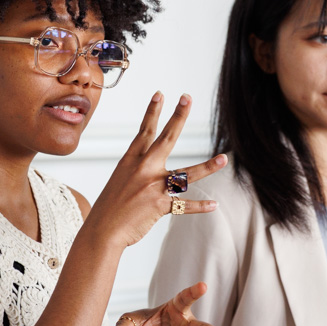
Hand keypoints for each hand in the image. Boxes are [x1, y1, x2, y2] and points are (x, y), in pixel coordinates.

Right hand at [83, 92, 226, 249]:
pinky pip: (185, 206)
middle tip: (187, 98)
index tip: (160, 94)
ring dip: (208, 167)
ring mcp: (152, 186)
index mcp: (130, 161)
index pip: (144, 132)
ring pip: (186, 174)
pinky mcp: (159, 205)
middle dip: (178, 117)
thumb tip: (147, 166)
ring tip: (224, 158)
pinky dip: (200, 206)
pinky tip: (214, 205)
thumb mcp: (119, 181)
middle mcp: (143, 169)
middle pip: (166, 139)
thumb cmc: (109, 209)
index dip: (153, 112)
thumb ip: (136, 170)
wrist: (101, 231)